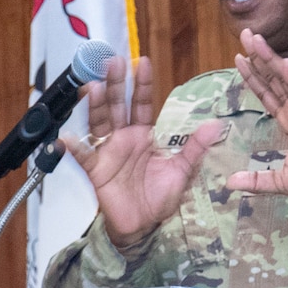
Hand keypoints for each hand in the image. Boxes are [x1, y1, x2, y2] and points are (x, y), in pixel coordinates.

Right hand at [66, 55, 224, 247]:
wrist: (143, 225)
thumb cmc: (159, 197)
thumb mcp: (182, 170)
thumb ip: (196, 147)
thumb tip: (217, 125)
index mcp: (144, 134)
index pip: (143, 103)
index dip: (142, 84)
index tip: (142, 62)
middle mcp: (124, 137)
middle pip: (118, 105)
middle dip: (115, 84)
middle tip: (113, 62)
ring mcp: (108, 151)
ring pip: (100, 123)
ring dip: (95, 105)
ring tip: (92, 88)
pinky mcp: (97, 170)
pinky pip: (85, 157)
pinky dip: (76, 147)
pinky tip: (70, 137)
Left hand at [228, 29, 287, 199]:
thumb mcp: (280, 182)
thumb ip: (257, 181)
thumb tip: (230, 183)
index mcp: (287, 122)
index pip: (265, 94)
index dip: (252, 76)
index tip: (238, 58)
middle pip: (272, 79)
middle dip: (258, 57)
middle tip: (244, 33)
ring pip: (284, 80)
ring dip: (270, 59)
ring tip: (255, 40)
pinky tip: (284, 63)